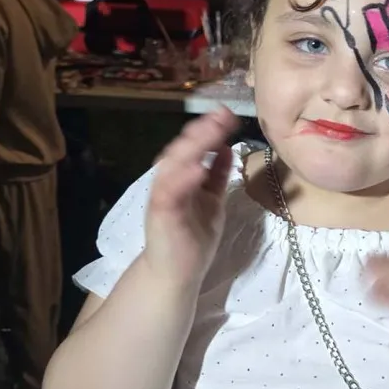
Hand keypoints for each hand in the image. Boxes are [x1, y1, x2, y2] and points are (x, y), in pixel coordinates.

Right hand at [144, 108, 239, 284]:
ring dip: (192, 146)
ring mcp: (162, 196)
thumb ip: (217, 175)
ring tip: (211, 131)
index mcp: (180, 177)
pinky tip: (198, 166)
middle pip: (182, 149)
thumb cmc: (192, 239)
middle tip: (222, 115)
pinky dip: (183, 178)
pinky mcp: (160, 214)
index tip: (228, 114)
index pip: (193, 146)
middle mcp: (168, 181)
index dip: (208, 129)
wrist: (175, 274)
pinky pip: (169, 192)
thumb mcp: (212, 201)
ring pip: (172, 163)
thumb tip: (227, 147)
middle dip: (202, 131)